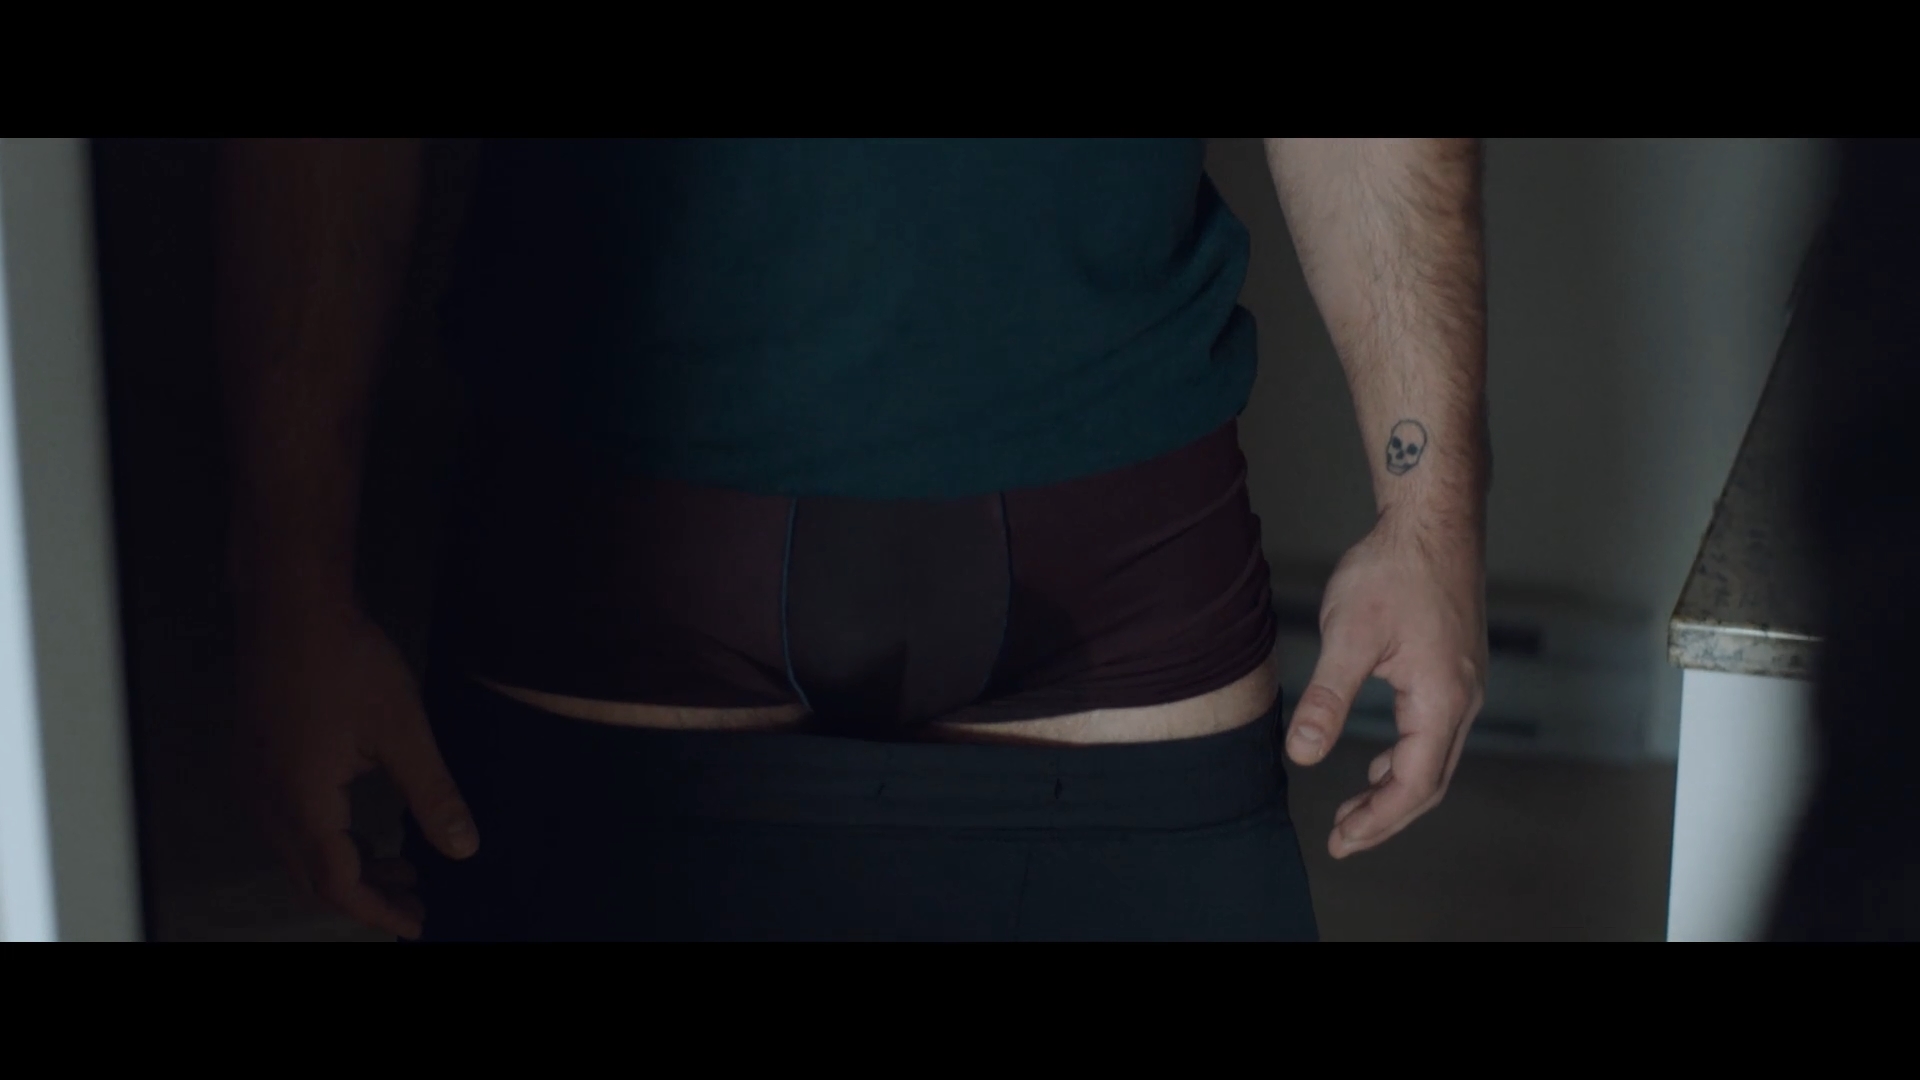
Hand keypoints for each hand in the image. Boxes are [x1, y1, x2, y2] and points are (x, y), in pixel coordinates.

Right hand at [234, 597, 476, 937]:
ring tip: (403, 868)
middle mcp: (266, 800)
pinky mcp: (255, 760)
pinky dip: (328, 838)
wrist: (290, 604)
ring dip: (347, 867)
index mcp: (301, 801)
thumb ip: (432, 794)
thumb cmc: (343, 658)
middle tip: (417, 903)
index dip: (378, 911)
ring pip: (298, 851)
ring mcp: (254, 781)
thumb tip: (462, 849)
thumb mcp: (403, 730)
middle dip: (367, 896)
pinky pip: (288, 822)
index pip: (337, 884)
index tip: (416, 925)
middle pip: (312, 876)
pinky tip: (365, 827)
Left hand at [1285, 512, 1486, 857]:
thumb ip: (1326, 699)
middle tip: (1341, 837)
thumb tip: (1301, 753)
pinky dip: (1404, 758)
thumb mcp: (1350, 635)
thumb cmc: (1395, 570)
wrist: (1432, 522)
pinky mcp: (1453, 670)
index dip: (1376, 821)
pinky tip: (1377, 761)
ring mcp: (1463, 686)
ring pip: (1433, 759)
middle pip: (1429, 782)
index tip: (1339, 842)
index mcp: (1441, 701)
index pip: (1413, 785)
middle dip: (1385, 816)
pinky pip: (1433, 733)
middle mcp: (1462, 701)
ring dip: (1393, 790)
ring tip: (1353, 810)